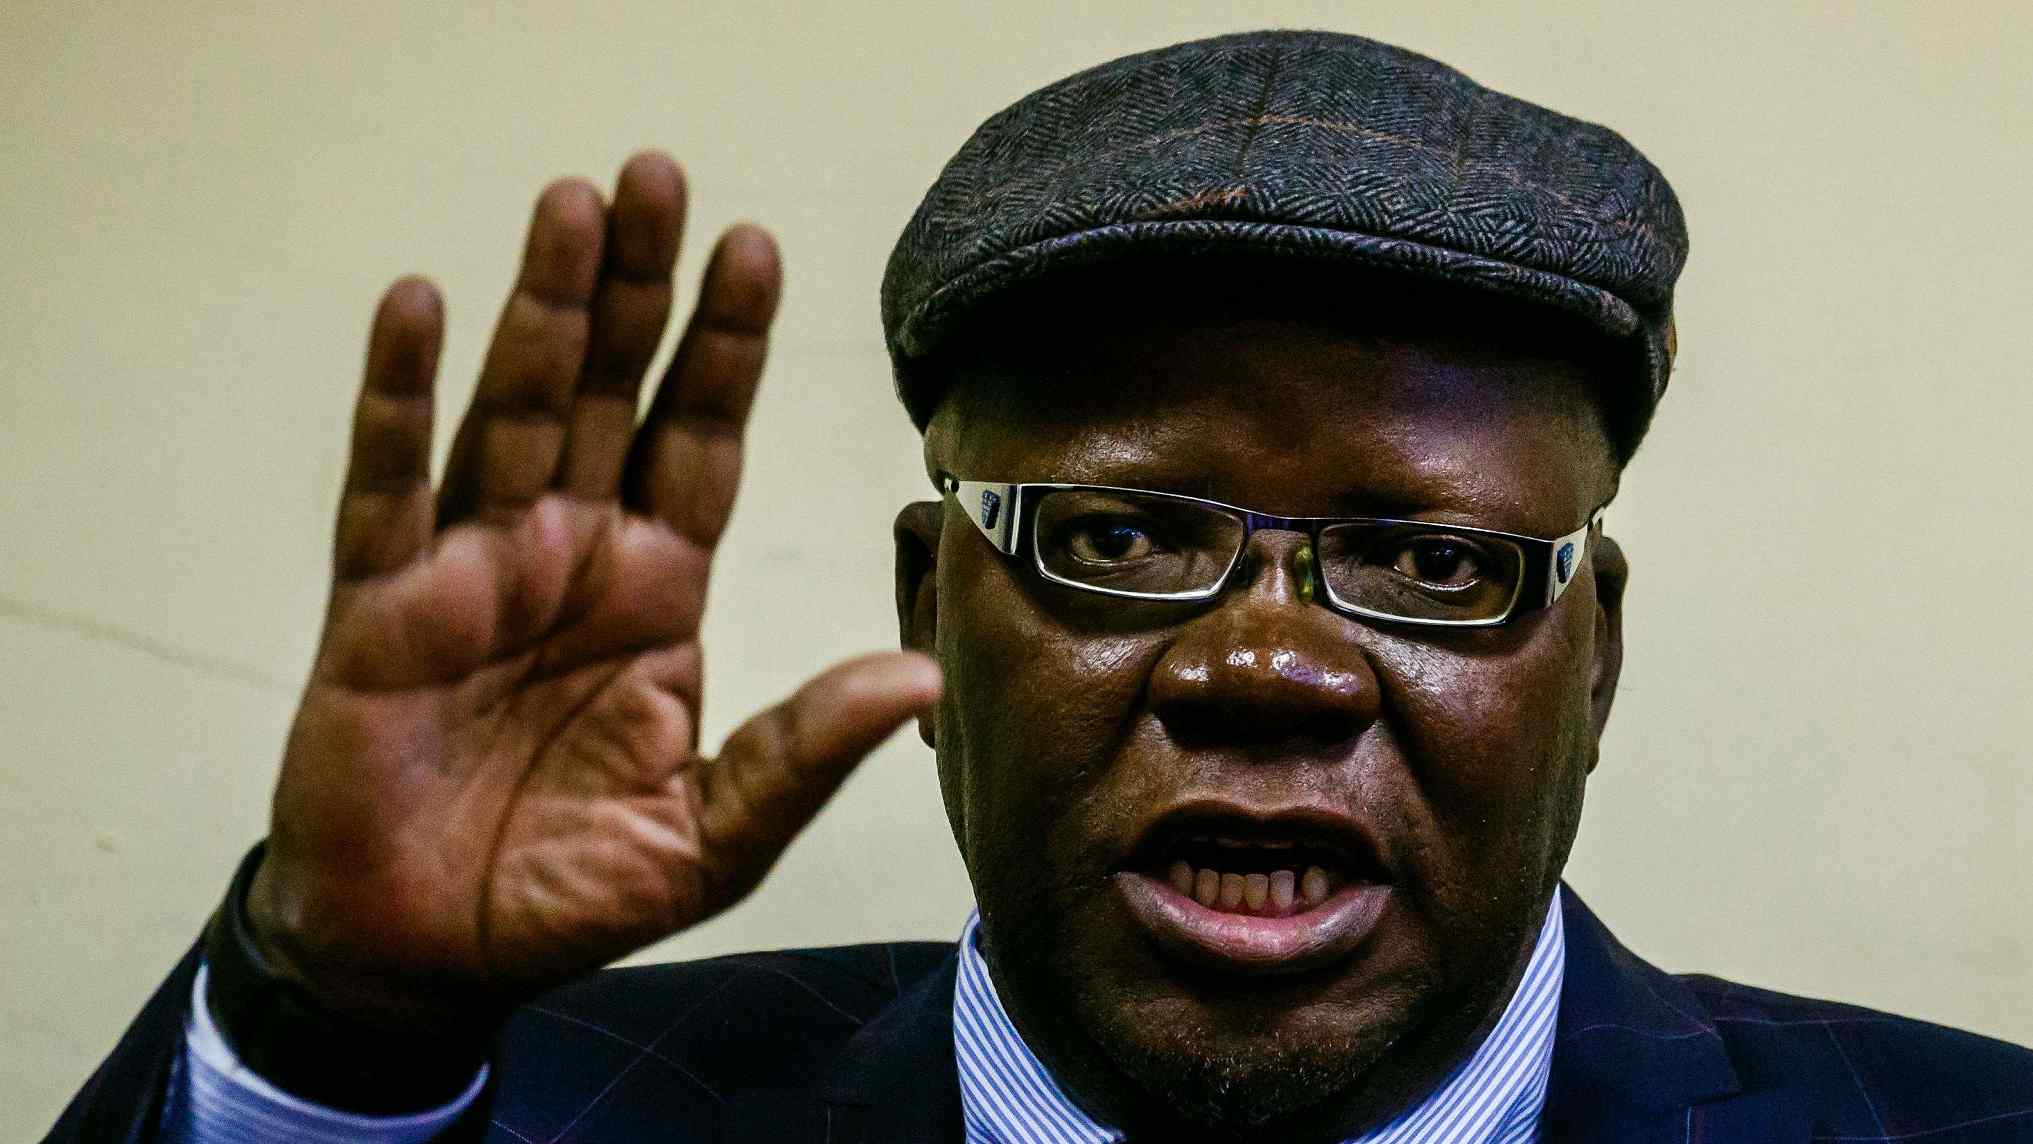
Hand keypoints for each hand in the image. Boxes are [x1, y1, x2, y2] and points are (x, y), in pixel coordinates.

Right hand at [248, 152, 939, 1032]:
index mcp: (659, 593)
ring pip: (514, 411)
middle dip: (638, 290)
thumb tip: (920, 678)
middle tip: (660, 176)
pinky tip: (418, 305)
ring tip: (571, 206)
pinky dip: (397, 398)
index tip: (759, 249)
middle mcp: (573, 556)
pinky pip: (388, 485)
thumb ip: (802, 752)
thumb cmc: (567, 891)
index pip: (704, 444)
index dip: (728, 350)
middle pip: (614, 395)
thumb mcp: (711, 836)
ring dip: (541, 310)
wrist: (427, 957)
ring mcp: (473, 569)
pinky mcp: (379, 604)